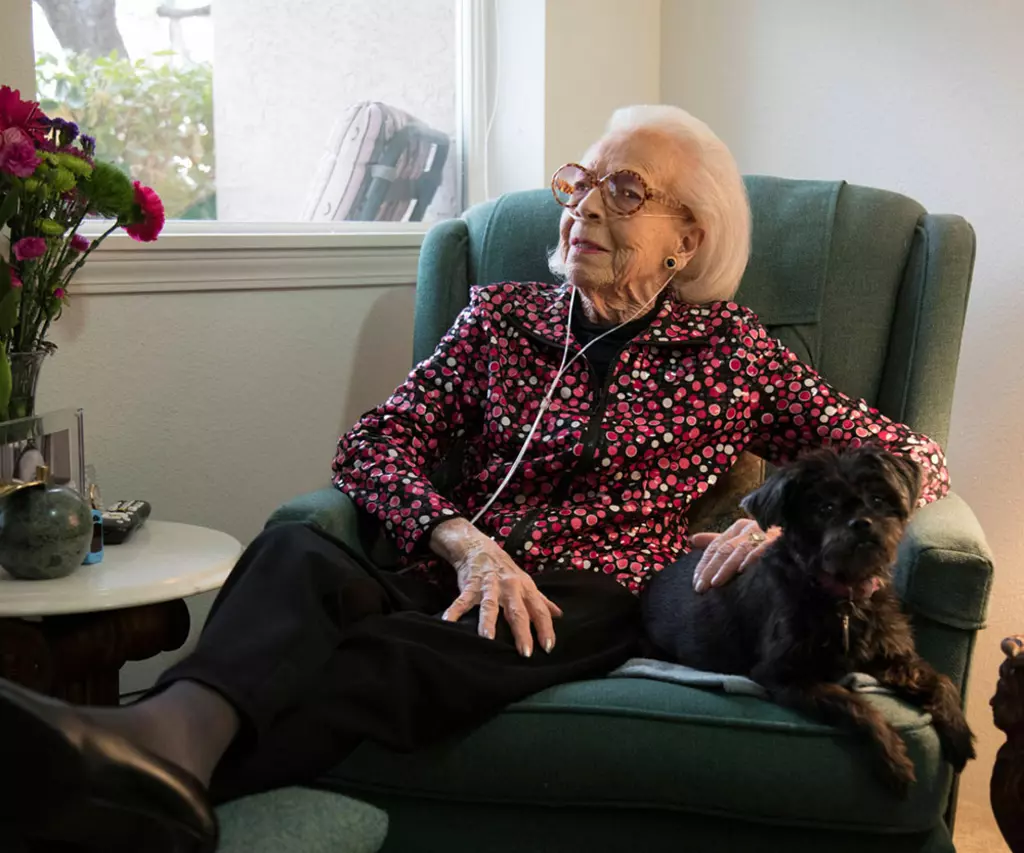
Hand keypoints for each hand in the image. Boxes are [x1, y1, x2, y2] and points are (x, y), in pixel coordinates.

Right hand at [432, 519, 562, 656]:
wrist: (479, 548)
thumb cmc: (505, 570)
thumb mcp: (526, 583)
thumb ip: (541, 601)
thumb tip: (559, 615)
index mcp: (525, 588)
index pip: (539, 610)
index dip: (545, 628)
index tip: (549, 647)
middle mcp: (509, 587)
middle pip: (517, 611)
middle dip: (522, 632)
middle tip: (525, 653)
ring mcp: (489, 586)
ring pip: (489, 606)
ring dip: (488, 622)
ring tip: (487, 639)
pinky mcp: (470, 585)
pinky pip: (462, 600)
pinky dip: (454, 610)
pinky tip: (448, 622)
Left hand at [689, 518, 780, 593]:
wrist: (798, 538)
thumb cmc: (765, 542)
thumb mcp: (740, 539)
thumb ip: (716, 541)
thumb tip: (691, 540)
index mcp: (738, 528)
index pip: (715, 546)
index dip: (703, 564)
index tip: (695, 582)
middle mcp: (748, 529)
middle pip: (723, 549)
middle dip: (710, 569)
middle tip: (700, 588)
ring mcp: (762, 534)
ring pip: (738, 551)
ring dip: (726, 568)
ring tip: (715, 583)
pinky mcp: (776, 541)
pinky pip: (761, 550)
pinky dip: (751, 559)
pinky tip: (743, 571)